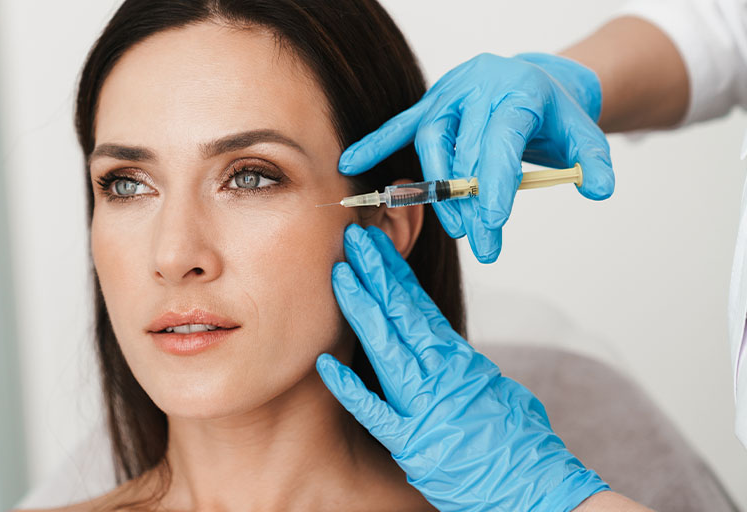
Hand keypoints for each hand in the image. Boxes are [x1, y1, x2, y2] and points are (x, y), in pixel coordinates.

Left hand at [316, 224, 608, 510]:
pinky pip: (374, 412)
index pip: (420, 306)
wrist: (540, 490)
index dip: (395, 273)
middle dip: (374, 273)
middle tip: (352, 236)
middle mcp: (441, 374)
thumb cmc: (525, 448)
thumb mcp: (500, 394)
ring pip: (387, 345)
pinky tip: (325, 365)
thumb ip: (469, 371)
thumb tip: (452, 355)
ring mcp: (425, 406)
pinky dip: (349, 388)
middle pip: (400, 313)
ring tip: (339, 273)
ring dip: (361, 307)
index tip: (377, 245)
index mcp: (461, 361)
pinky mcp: (412, 444)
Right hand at [338, 53, 613, 262]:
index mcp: (519, 92)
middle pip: (466, 148)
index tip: (491, 221)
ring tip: (456, 226)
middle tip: (481, 241)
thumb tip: (599, 189)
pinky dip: (376, 143)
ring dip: (438, 187)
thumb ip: (595, 161)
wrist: (533, 81)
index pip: (501, 140)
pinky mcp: (430, 104)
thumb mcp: (582, 133)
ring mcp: (450, 94)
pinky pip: (400, 125)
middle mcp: (480, 88)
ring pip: (432, 139)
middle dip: (471, 200)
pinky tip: (352, 161)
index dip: (494, 181)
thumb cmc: (553, 114)